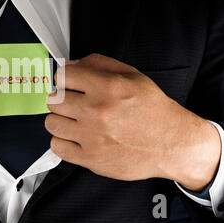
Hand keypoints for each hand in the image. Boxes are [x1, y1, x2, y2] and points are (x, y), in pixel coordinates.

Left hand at [46, 54, 220, 190]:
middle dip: (62, 99)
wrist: (173, 144)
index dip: (65, 79)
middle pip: (53, 100)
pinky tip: (77, 138)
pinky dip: (64, 142)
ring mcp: (92, 136)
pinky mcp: (91, 158)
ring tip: (76, 121)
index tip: (69, 84)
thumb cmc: (153, 111)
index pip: (62, 76)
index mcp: (108, 87)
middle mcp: (98, 111)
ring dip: (61, 121)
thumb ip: (99, 64)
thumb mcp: (132, 75)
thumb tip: (71, 64)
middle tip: (74, 104)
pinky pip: (57, 147)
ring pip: (51, 123)